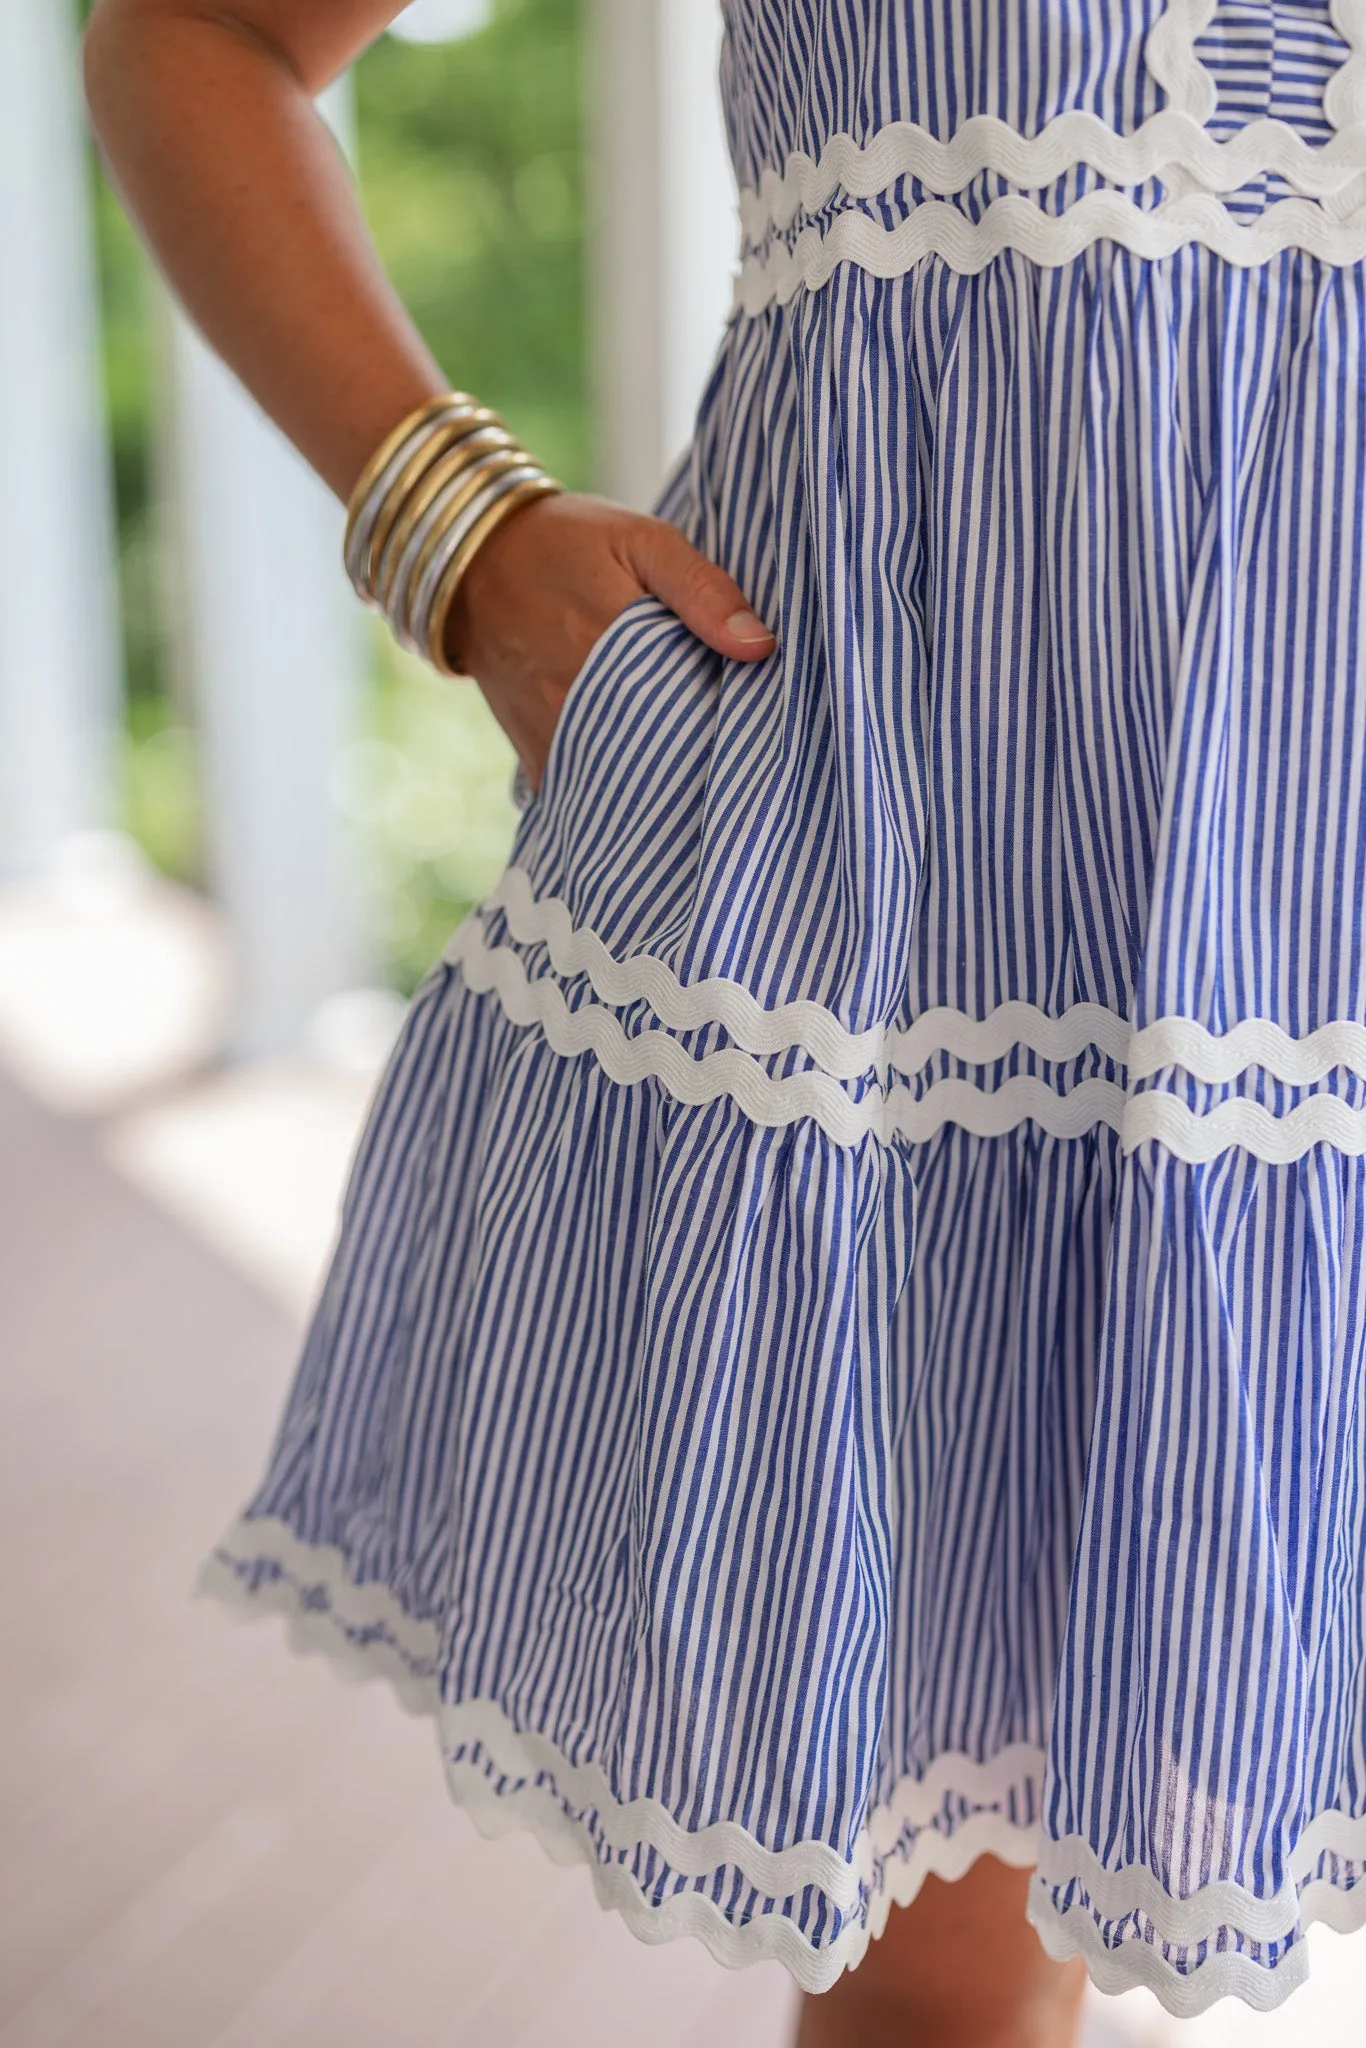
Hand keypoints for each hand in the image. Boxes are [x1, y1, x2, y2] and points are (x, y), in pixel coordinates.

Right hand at [442, 491, 776, 794]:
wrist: (473, 563)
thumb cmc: (568, 544)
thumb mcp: (642, 541)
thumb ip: (703, 589)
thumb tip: (761, 646)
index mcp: (614, 644)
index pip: (693, 714)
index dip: (730, 729)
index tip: (758, 733)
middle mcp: (577, 700)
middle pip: (662, 761)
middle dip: (700, 766)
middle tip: (735, 761)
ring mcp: (552, 735)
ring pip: (625, 785)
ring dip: (660, 785)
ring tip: (696, 778)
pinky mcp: (535, 757)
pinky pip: (585, 794)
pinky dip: (616, 794)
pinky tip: (645, 784)